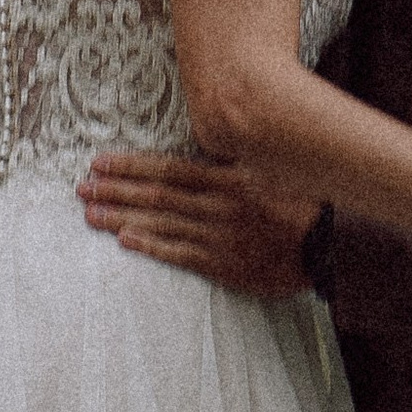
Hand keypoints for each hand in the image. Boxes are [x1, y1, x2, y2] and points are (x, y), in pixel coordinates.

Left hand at [81, 151, 313, 297]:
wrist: (329, 246)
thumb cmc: (301, 206)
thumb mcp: (269, 171)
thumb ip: (233, 163)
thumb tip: (204, 147)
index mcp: (227, 179)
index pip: (168, 170)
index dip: (131, 166)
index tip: (101, 162)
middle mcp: (217, 205)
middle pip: (156, 196)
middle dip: (115, 191)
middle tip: (82, 188)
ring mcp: (218, 236)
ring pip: (161, 224)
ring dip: (122, 217)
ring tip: (91, 213)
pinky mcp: (222, 264)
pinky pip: (179, 254)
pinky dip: (151, 246)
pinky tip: (125, 240)